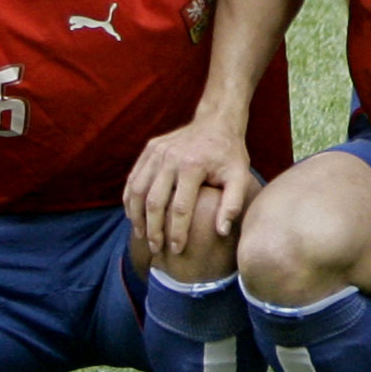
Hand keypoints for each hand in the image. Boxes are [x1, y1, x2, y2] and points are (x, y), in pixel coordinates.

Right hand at [125, 118, 258, 254]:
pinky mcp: (150, 149)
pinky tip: (133, 215)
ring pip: (138, 191)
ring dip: (137, 217)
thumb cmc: (230, 154)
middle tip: (156, 249)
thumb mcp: (240, 176)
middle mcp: (171, 158)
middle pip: (154, 202)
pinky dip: (130, 199)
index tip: (177, 249)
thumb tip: (221, 232)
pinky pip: (134, 178)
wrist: (217, 122)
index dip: (176, 232)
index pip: (180, 208)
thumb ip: (232, 204)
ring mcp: (157, 152)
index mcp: (193, 165)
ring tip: (142, 236)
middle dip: (153, 230)